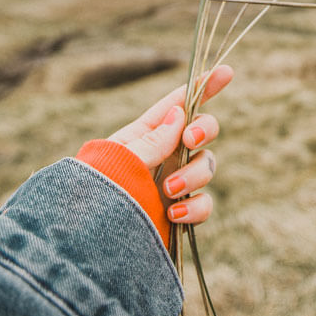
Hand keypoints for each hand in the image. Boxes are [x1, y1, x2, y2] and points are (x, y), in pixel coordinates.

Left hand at [108, 64, 232, 225]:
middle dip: (205, 129)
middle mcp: (163, 156)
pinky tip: (174, 213)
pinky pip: (204, 204)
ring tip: (168, 189)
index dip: (203, 87)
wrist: (88, 243)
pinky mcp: (180, 213)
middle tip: (190, 139)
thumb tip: (179, 116)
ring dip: (194, 174)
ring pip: (207, 165)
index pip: (177, 105)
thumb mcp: (119, 160)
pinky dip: (195, 208)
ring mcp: (174, 184)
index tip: (227, 71)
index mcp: (144, 135)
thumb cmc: (94, 194)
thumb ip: (152, 140)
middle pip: (202, 130)